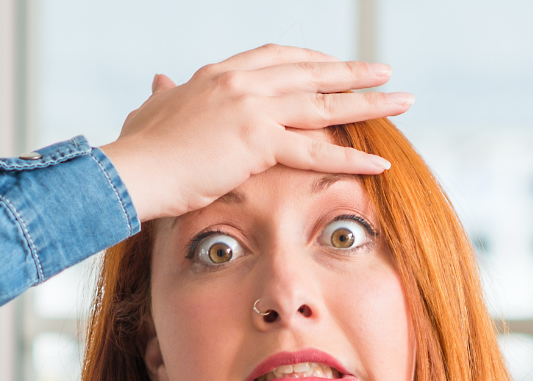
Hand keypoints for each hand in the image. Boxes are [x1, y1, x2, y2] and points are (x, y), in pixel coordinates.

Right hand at [98, 45, 411, 221]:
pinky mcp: (257, 140)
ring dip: (368, 104)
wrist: (131, 171)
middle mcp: (241, 82)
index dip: (312, 62)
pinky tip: (379, 162)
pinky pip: (315, 150)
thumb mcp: (150, 111)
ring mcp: (252, 107)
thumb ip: (162, 95)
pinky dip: (351, 157)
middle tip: (385, 74)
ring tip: (401, 103)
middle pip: (310, 73)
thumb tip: (158, 81)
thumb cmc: (138, 150)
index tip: (335, 67)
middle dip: (351, 73)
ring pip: (323, 104)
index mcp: (220, 73)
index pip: (278, 58)